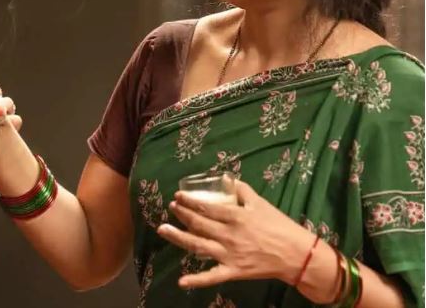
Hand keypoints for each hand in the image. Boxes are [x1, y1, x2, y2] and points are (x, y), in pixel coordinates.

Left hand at [156, 180, 314, 288]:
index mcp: (236, 217)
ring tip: (162, 229)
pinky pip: (212, 277)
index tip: (178, 196)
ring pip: (199, 246)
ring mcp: (229, 254)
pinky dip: (196, 280)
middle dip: (182, 214)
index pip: (207, 207)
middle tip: (172, 207)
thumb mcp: (260, 203)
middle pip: (199, 224)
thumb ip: (242, 190)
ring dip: (179, 237)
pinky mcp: (233, 271)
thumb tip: (226, 178)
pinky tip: (181, 282)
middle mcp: (229, 235)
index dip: (190, 201)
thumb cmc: (279, 226)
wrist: (296, 255)